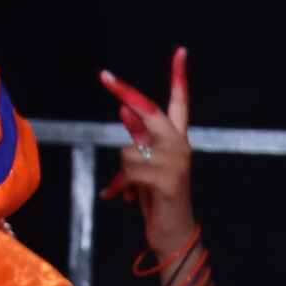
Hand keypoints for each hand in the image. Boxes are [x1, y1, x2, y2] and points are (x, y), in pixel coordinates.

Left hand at [100, 49, 193, 223]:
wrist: (173, 234)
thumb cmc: (158, 198)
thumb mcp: (145, 165)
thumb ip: (138, 138)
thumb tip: (123, 111)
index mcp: (177, 140)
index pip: (180, 102)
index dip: (180, 76)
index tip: (181, 51)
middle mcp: (181, 146)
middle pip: (149, 111)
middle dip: (125, 94)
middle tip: (104, 75)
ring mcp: (176, 163)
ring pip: (129, 150)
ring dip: (123, 172)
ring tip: (133, 190)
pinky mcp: (167, 180)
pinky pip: (130, 171)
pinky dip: (122, 186)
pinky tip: (128, 199)